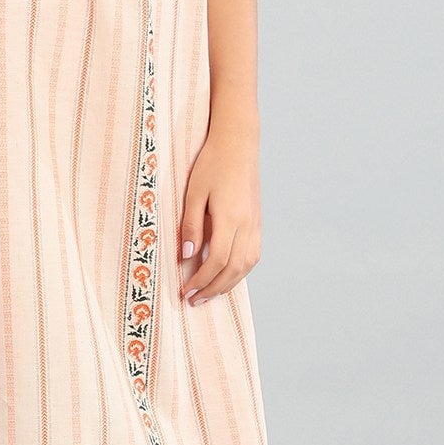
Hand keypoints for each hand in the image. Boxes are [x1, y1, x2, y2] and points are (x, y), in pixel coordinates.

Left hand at [180, 127, 261, 303]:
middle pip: (233, 268)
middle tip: (193, 301)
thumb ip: (191, 225)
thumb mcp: (193, 192)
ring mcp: (255, 223)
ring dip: (227, 284)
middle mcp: (247, 224)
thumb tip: (186, 256)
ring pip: (246, 265)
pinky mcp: (257, 221)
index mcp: (230, 217)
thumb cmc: (212, 164)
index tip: (185, 290)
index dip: (201, 280)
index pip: (216, 260)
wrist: (238, 144)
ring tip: (208, 293)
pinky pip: (253, 255)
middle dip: (213, 288)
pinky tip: (226, 275)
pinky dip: (239, 271)